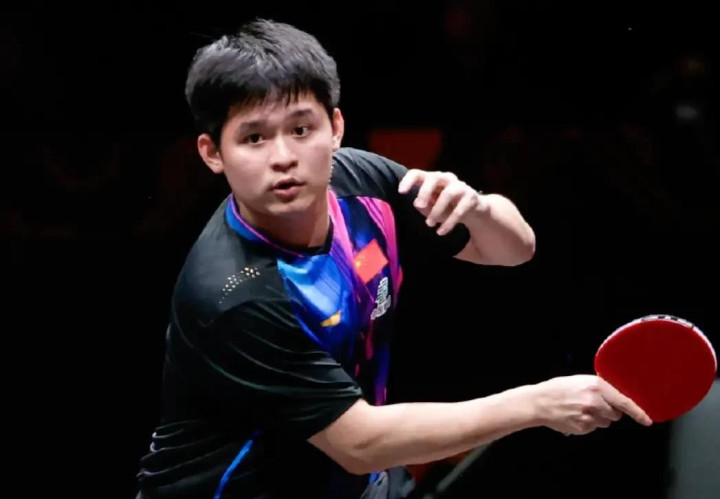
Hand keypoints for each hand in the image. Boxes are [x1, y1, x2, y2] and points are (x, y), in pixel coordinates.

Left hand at [398, 169, 486, 235]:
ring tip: (430, 224)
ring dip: (437, 211)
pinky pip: (459, 210)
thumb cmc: (446, 207)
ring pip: (448, 194)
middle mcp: (446, 179)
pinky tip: (441, 232)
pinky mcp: (471, 197)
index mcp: (432, 179)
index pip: (418, 173)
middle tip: (420, 206)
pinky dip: (449, 223)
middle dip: (425, 192)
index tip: (401, 192)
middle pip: (434, 178)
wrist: (473, 210)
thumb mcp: (431, 208)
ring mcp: (460, 186)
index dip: (408, 180)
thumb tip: (417, 203)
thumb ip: (423, 206)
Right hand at [533, 375, 651, 434]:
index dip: (638, 413)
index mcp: (597, 386)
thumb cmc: (557, 389)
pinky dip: (587, 423)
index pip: (625, 402)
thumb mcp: (580, 380)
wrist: (538, 402)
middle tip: (593, 404)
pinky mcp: (583, 428)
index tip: (647, 420)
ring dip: (598, 417)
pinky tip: (575, 416)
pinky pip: (593, 428)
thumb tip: (615, 392)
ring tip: (580, 409)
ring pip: (604, 422)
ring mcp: (589, 417)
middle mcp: (595, 402)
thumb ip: (598, 386)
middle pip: (615, 414)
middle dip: (609, 410)